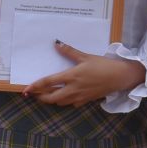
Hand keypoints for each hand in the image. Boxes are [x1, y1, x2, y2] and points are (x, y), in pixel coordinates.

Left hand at [24, 42, 146, 106]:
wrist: (120, 77)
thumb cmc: (103, 65)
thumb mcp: (85, 56)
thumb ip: (70, 51)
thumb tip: (56, 43)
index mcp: (71, 76)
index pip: (48, 83)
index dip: (35, 86)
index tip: (26, 90)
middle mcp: (73, 89)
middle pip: (50, 98)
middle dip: (40, 97)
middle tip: (35, 94)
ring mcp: (79, 97)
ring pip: (59, 102)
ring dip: (52, 99)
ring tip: (48, 94)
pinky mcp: (86, 100)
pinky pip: (71, 103)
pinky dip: (65, 100)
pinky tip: (66, 95)